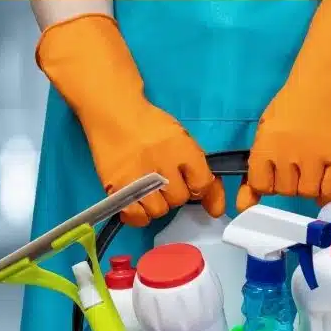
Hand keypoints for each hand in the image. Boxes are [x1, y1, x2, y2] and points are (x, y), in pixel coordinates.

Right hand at [95, 104, 222, 226]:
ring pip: (159, 210)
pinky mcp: (117, 188)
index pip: (202, 184)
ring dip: (157, 203)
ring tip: (149, 188)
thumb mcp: (181, 139)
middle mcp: (162, 165)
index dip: (198, 186)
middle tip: (164, 179)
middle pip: (179, 198)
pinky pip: (136, 216)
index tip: (189, 181)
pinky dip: (139, 214)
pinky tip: (138, 201)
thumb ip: (200, 171)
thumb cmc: (150, 126)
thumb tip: (217, 210)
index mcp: (182, 149)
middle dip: (175, 192)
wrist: (113, 113)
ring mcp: (138, 179)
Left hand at [237, 88, 330, 210]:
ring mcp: (314, 158)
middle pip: (284, 191)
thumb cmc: (290, 107)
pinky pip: (329, 190)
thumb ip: (256, 166)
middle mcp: (287, 155)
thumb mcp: (265, 131)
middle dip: (288, 184)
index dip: (267, 184)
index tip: (274, 175)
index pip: (260, 185)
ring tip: (311, 172)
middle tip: (297, 168)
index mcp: (266, 146)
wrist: (323, 86)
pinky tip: (324, 185)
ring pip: (305, 192)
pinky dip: (325, 194)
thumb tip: (243, 205)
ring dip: (307, 187)